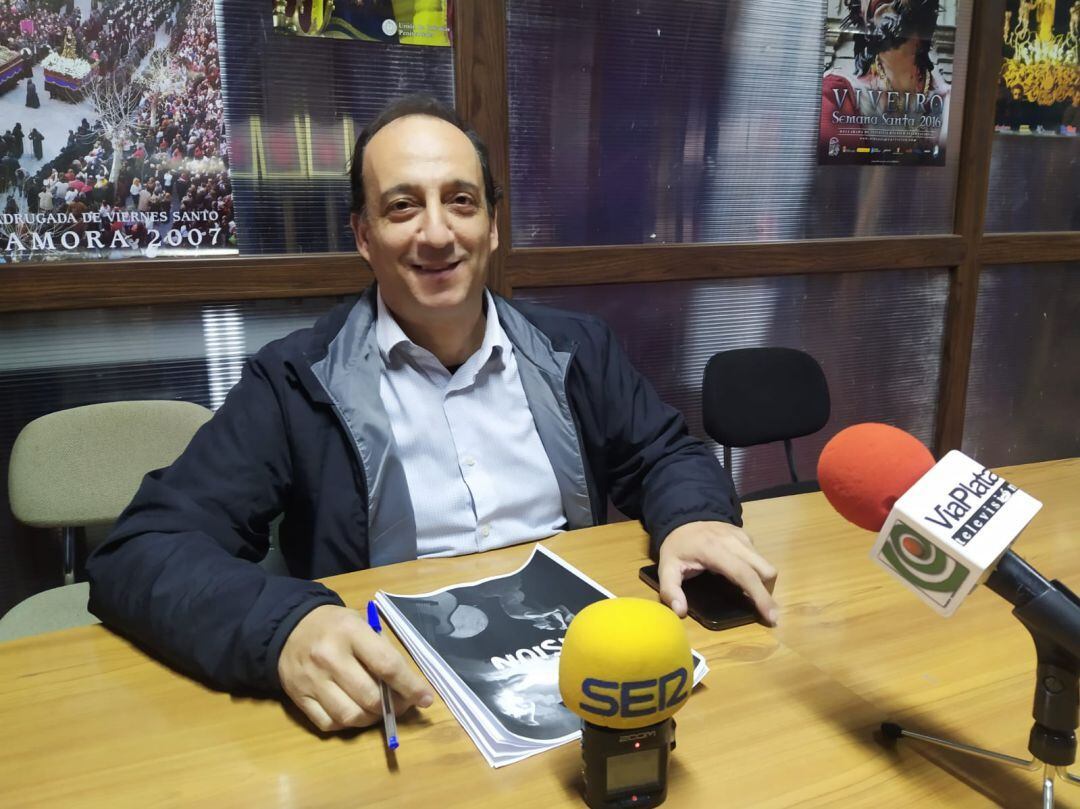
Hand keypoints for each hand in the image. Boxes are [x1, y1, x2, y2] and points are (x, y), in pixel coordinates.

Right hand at [278, 604, 434, 731]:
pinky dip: (347, 724)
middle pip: (370, 696)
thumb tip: (406, 685)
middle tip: (402, 704)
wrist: (287, 628)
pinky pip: (329, 724)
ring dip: (372, 719)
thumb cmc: (334, 625)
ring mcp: (312, 680)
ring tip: (379, 710)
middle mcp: (329, 657)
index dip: (410, 686)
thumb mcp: (360, 623)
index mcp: (350, 632)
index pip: (387, 665)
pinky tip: (354, 712)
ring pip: (350, 716)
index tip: (425, 698)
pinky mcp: (298, 698)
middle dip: (393, 706)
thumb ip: (381, 650)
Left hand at [657, 521, 778, 625]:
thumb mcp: (666, 568)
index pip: (745, 575)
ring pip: (766, 564)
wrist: (683, 516)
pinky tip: (743, 578)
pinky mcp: (746, 535)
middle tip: (765, 612)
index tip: (771, 617)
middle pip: (765, 570)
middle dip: (768, 594)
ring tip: (752, 596)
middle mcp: (735, 542)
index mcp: (715, 551)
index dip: (760, 596)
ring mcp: (743, 537)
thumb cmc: (677, 546)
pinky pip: (759, 557)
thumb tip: (681, 612)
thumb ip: (670, 590)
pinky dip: (757, 571)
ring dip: (764, 583)